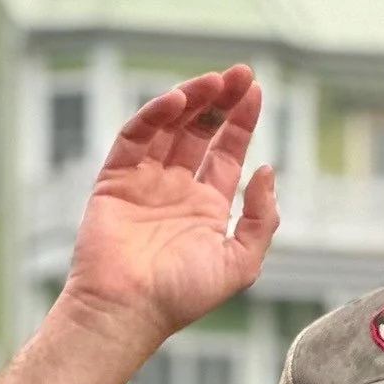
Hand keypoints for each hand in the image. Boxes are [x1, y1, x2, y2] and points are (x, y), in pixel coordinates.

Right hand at [0, 66, 278, 383]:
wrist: (128, 309)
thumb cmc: (182, 296)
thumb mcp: (240, 263)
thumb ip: (262, 219)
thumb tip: (267, 170)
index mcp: (207, 209)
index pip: (227, 153)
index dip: (242, 121)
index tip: (256, 91)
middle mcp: (177, 191)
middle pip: (201, 131)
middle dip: (221, 102)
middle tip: (239, 74)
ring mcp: (145, 182)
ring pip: (170, 126)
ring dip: (192, 99)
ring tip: (214, 81)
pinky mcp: (115, 178)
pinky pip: (135, 136)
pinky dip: (154, 114)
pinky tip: (177, 100)